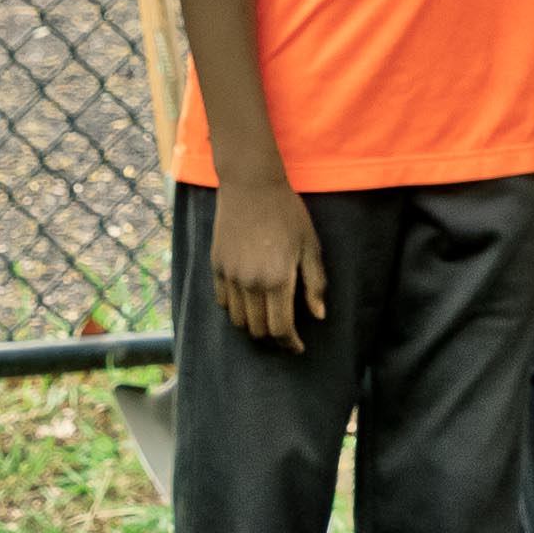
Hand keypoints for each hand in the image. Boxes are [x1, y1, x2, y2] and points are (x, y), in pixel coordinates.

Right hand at [213, 176, 327, 350]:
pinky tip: (248, 301)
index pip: (281, 328)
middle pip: (258, 330)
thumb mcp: (310, 246)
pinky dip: (235, 309)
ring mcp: (229, 275)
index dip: (290, 343)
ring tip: (267, 317)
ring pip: (238, 320)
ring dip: (254, 325)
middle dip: (274, 337)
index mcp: (277, 279)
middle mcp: (250, 283)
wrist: (251, 185)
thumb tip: (318, 315)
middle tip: (286, 332)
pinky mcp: (216, 266)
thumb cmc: (287, 213)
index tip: (298, 347)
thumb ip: (314, 283)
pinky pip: (222, 301)